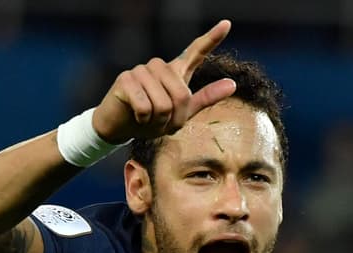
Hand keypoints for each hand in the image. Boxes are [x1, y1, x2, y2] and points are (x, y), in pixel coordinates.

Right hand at [91, 19, 235, 143]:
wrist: (120, 128)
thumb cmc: (151, 120)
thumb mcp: (182, 114)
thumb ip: (205, 98)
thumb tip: (232, 84)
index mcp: (176, 72)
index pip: (196, 52)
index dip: (212, 39)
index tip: (227, 24)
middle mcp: (159, 66)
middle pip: (181, 95)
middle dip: (173, 118)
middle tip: (159, 122)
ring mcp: (142, 70)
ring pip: (163, 103)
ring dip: (157, 120)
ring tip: (146, 118)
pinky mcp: (126, 78)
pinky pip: (145, 106)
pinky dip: (143, 119)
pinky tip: (136, 116)